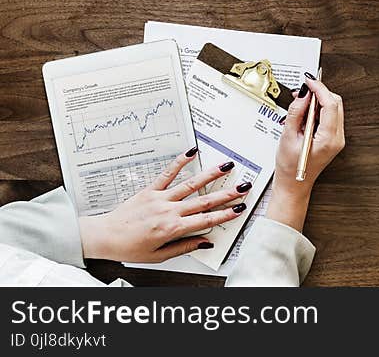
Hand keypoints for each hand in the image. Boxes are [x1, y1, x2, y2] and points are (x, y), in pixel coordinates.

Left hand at [78, 150, 248, 262]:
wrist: (104, 237)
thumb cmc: (129, 248)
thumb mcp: (159, 256)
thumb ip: (184, 247)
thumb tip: (204, 242)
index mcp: (172, 229)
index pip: (205, 220)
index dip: (225, 214)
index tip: (239, 209)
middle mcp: (169, 211)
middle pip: (204, 201)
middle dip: (226, 194)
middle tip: (243, 187)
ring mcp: (160, 198)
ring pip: (191, 185)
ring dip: (211, 175)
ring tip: (226, 167)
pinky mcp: (150, 190)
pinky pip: (167, 174)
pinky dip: (180, 162)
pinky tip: (191, 152)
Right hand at [265, 77, 345, 231]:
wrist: (294, 185)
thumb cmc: (289, 168)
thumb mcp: (288, 137)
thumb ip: (296, 113)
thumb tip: (303, 94)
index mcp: (328, 139)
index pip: (330, 104)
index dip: (319, 89)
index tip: (309, 81)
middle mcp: (337, 138)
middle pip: (335, 104)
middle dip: (320, 93)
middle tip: (303, 90)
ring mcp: (337, 139)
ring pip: (334, 108)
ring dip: (319, 101)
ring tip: (301, 103)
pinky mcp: (333, 138)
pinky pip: (330, 117)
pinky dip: (319, 110)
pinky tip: (305, 113)